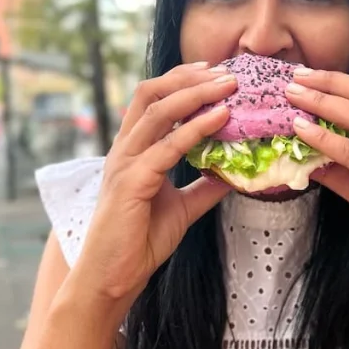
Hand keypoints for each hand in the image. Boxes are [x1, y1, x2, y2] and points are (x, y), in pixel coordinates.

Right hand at [72, 63, 235, 311]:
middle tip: (226, 72)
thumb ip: (204, 187)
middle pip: (151, 93)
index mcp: (132, 150)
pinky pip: (167, 147)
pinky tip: (220, 119)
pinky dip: (196, 129)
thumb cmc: (140, 241)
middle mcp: (125, 150)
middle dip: (189, 78)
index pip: (152, 99)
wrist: (114, 277)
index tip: (213, 71)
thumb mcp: (182, 207)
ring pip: (158, 111)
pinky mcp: (131, 182)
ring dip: (195, 94)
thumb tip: (234, 174)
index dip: (181, 80)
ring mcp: (125, 163)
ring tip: (227, 86)